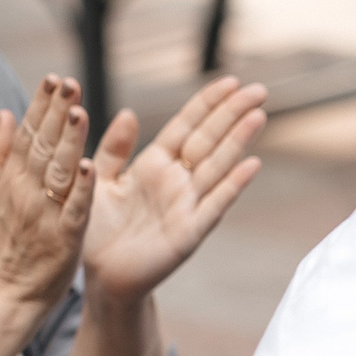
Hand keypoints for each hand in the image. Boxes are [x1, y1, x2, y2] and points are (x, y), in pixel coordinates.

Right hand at [0, 74, 94, 317]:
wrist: (5, 293)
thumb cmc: (2, 243)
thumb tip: (6, 112)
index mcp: (11, 179)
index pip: (27, 135)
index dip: (40, 106)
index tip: (53, 79)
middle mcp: (26, 192)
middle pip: (42, 146)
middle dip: (56, 113)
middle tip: (68, 82)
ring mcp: (45, 214)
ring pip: (58, 171)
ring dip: (69, 141)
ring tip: (79, 112)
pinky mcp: (64, 237)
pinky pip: (75, 209)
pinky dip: (81, 189)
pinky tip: (88, 166)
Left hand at [82, 76, 265, 303]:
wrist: (99, 276)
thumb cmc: (97, 227)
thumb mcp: (97, 180)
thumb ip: (113, 149)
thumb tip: (127, 111)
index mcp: (153, 165)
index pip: (185, 127)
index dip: (206, 104)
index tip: (229, 80)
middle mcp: (176, 181)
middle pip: (208, 140)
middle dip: (231, 114)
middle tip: (258, 88)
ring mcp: (187, 205)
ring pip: (216, 166)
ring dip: (237, 141)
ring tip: (258, 115)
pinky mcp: (189, 231)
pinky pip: (214, 205)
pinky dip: (232, 185)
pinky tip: (252, 164)